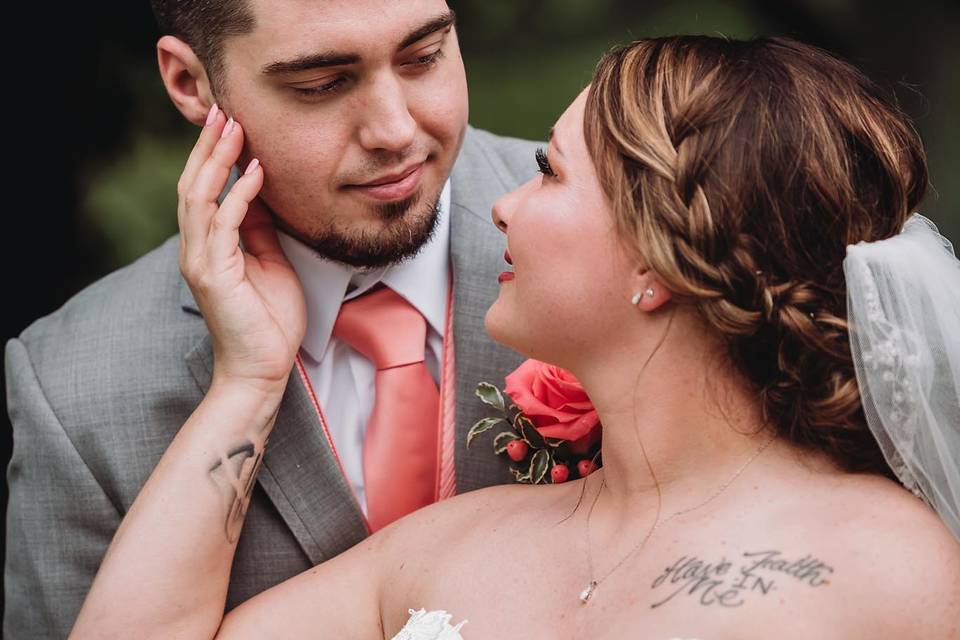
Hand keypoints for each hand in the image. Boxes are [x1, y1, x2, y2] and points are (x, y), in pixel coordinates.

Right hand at [177, 106, 306, 396]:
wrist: (261, 369)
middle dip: (209, 147)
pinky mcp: (212, 274)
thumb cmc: (268, 322)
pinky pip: (224, 223)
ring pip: (199, 197)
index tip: (232, 123)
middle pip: (193, 185)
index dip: (214, 157)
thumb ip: (259, 230)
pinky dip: (239, 194)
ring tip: (234, 127)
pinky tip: (254, 171)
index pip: (204, 191)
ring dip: (217, 160)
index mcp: (208, 247)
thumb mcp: (269, 263)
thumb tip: (262, 193)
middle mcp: (196, 249)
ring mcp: (200, 261)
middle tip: (224, 110)